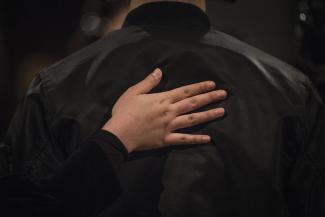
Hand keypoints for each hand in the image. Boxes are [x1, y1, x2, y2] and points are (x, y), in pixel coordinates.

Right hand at [102, 68, 226, 152]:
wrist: (120, 133)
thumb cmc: (125, 111)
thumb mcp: (134, 92)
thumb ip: (149, 82)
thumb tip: (159, 71)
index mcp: (163, 99)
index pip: (186, 91)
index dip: (200, 87)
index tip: (212, 84)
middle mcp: (170, 112)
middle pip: (193, 103)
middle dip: (210, 98)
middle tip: (224, 95)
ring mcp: (170, 126)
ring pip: (193, 120)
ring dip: (208, 115)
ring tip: (222, 112)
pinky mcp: (166, 139)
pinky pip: (184, 139)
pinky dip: (196, 139)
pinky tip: (208, 138)